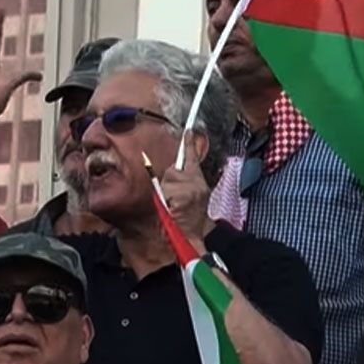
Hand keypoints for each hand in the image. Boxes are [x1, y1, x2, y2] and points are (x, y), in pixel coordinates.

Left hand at [161, 131, 212, 245]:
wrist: (198, 233)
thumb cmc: (192, 216)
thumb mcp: (193, 195)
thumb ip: (184, 182)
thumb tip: (172, 172)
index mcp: (198, 179)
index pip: (192, 157)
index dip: (189, 143)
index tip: (188, 130)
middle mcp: (196, 181)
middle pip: (171, 172)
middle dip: (168, 185)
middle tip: (174, 201)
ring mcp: (190, 189)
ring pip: (166, 184)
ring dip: (165, 196)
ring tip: (174, 208)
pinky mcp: (183, 197)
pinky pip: (165, 195)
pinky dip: (165, 204)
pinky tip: (173, 212)